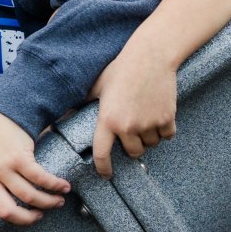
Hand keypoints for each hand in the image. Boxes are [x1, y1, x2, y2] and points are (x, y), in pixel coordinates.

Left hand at [0, 108, 68, 231]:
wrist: (3, 113)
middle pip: (5, 210)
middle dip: (25, 219)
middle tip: (38, 217)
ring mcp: (3, 167)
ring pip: (27, 196)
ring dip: (47, 202)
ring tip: (57, 201)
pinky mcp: (20, 157)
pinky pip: (40, 178)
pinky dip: (54, 185)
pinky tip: (63, 187)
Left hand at [89, 45, 178, 177]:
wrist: (151, 56)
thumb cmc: (121, 68)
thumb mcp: (98, 85)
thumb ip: (84, 103)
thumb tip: (62, 115)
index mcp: (108, 119)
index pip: (102, 154)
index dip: (104, 168)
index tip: (106, 175)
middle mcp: (128, 126)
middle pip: (133, 152)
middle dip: (133, 147)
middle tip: (132, 132)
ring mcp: (149, 123)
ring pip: (151, 144)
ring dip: (149, 137)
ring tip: (146, 118)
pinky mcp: (167, 118)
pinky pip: (167, 135)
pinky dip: (165, 130)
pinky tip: (159, 116)